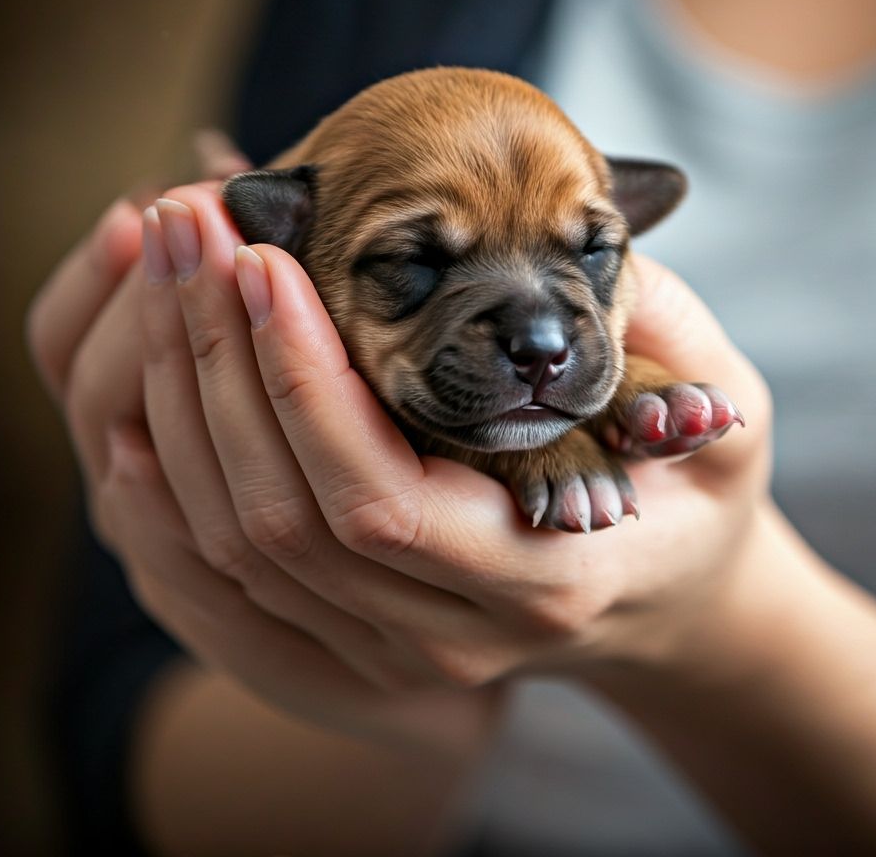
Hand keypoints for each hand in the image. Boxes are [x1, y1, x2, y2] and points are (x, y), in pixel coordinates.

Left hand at [146, 182, 772, 694]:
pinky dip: (177, 475)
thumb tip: (568, 237)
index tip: (263, 257)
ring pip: (237, 543)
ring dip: (184, 397)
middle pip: (282, 518)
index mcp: (544, 576)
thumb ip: (662, 331)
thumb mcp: (726, 415)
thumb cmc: (701, 501)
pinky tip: (150, 381)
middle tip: (191, 226)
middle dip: (219, 360)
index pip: (379, 499)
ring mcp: (398, 648)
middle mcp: (455, 633)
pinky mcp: (361, 638)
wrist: (674, 604)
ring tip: (168, 268)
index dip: (304, 381)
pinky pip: (230, 572)